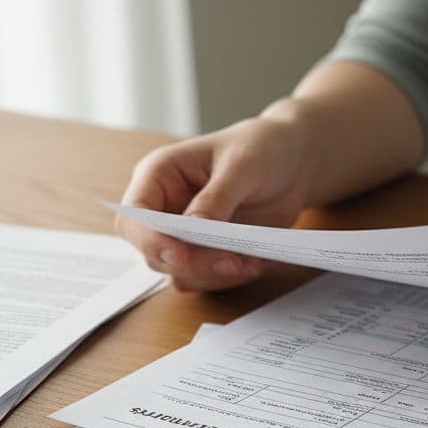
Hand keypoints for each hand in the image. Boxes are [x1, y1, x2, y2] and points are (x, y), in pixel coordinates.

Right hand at [117, 111, 315, 290]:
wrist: (294, 162)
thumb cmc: (261, 148)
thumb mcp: (241, 166)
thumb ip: (214, 200)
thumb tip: (191, 231)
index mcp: (159, 176)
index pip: (134, 217)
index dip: (150, 240)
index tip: (181, 253)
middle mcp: (165, 208)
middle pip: (156, 253)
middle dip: (194, 264)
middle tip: (233, 261)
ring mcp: (185, 234)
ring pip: (180, 273)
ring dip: (215, 275)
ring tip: (251, 261)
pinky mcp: (208, 252)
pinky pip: (207, 279)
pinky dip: (230, 278)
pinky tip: (255, 262)